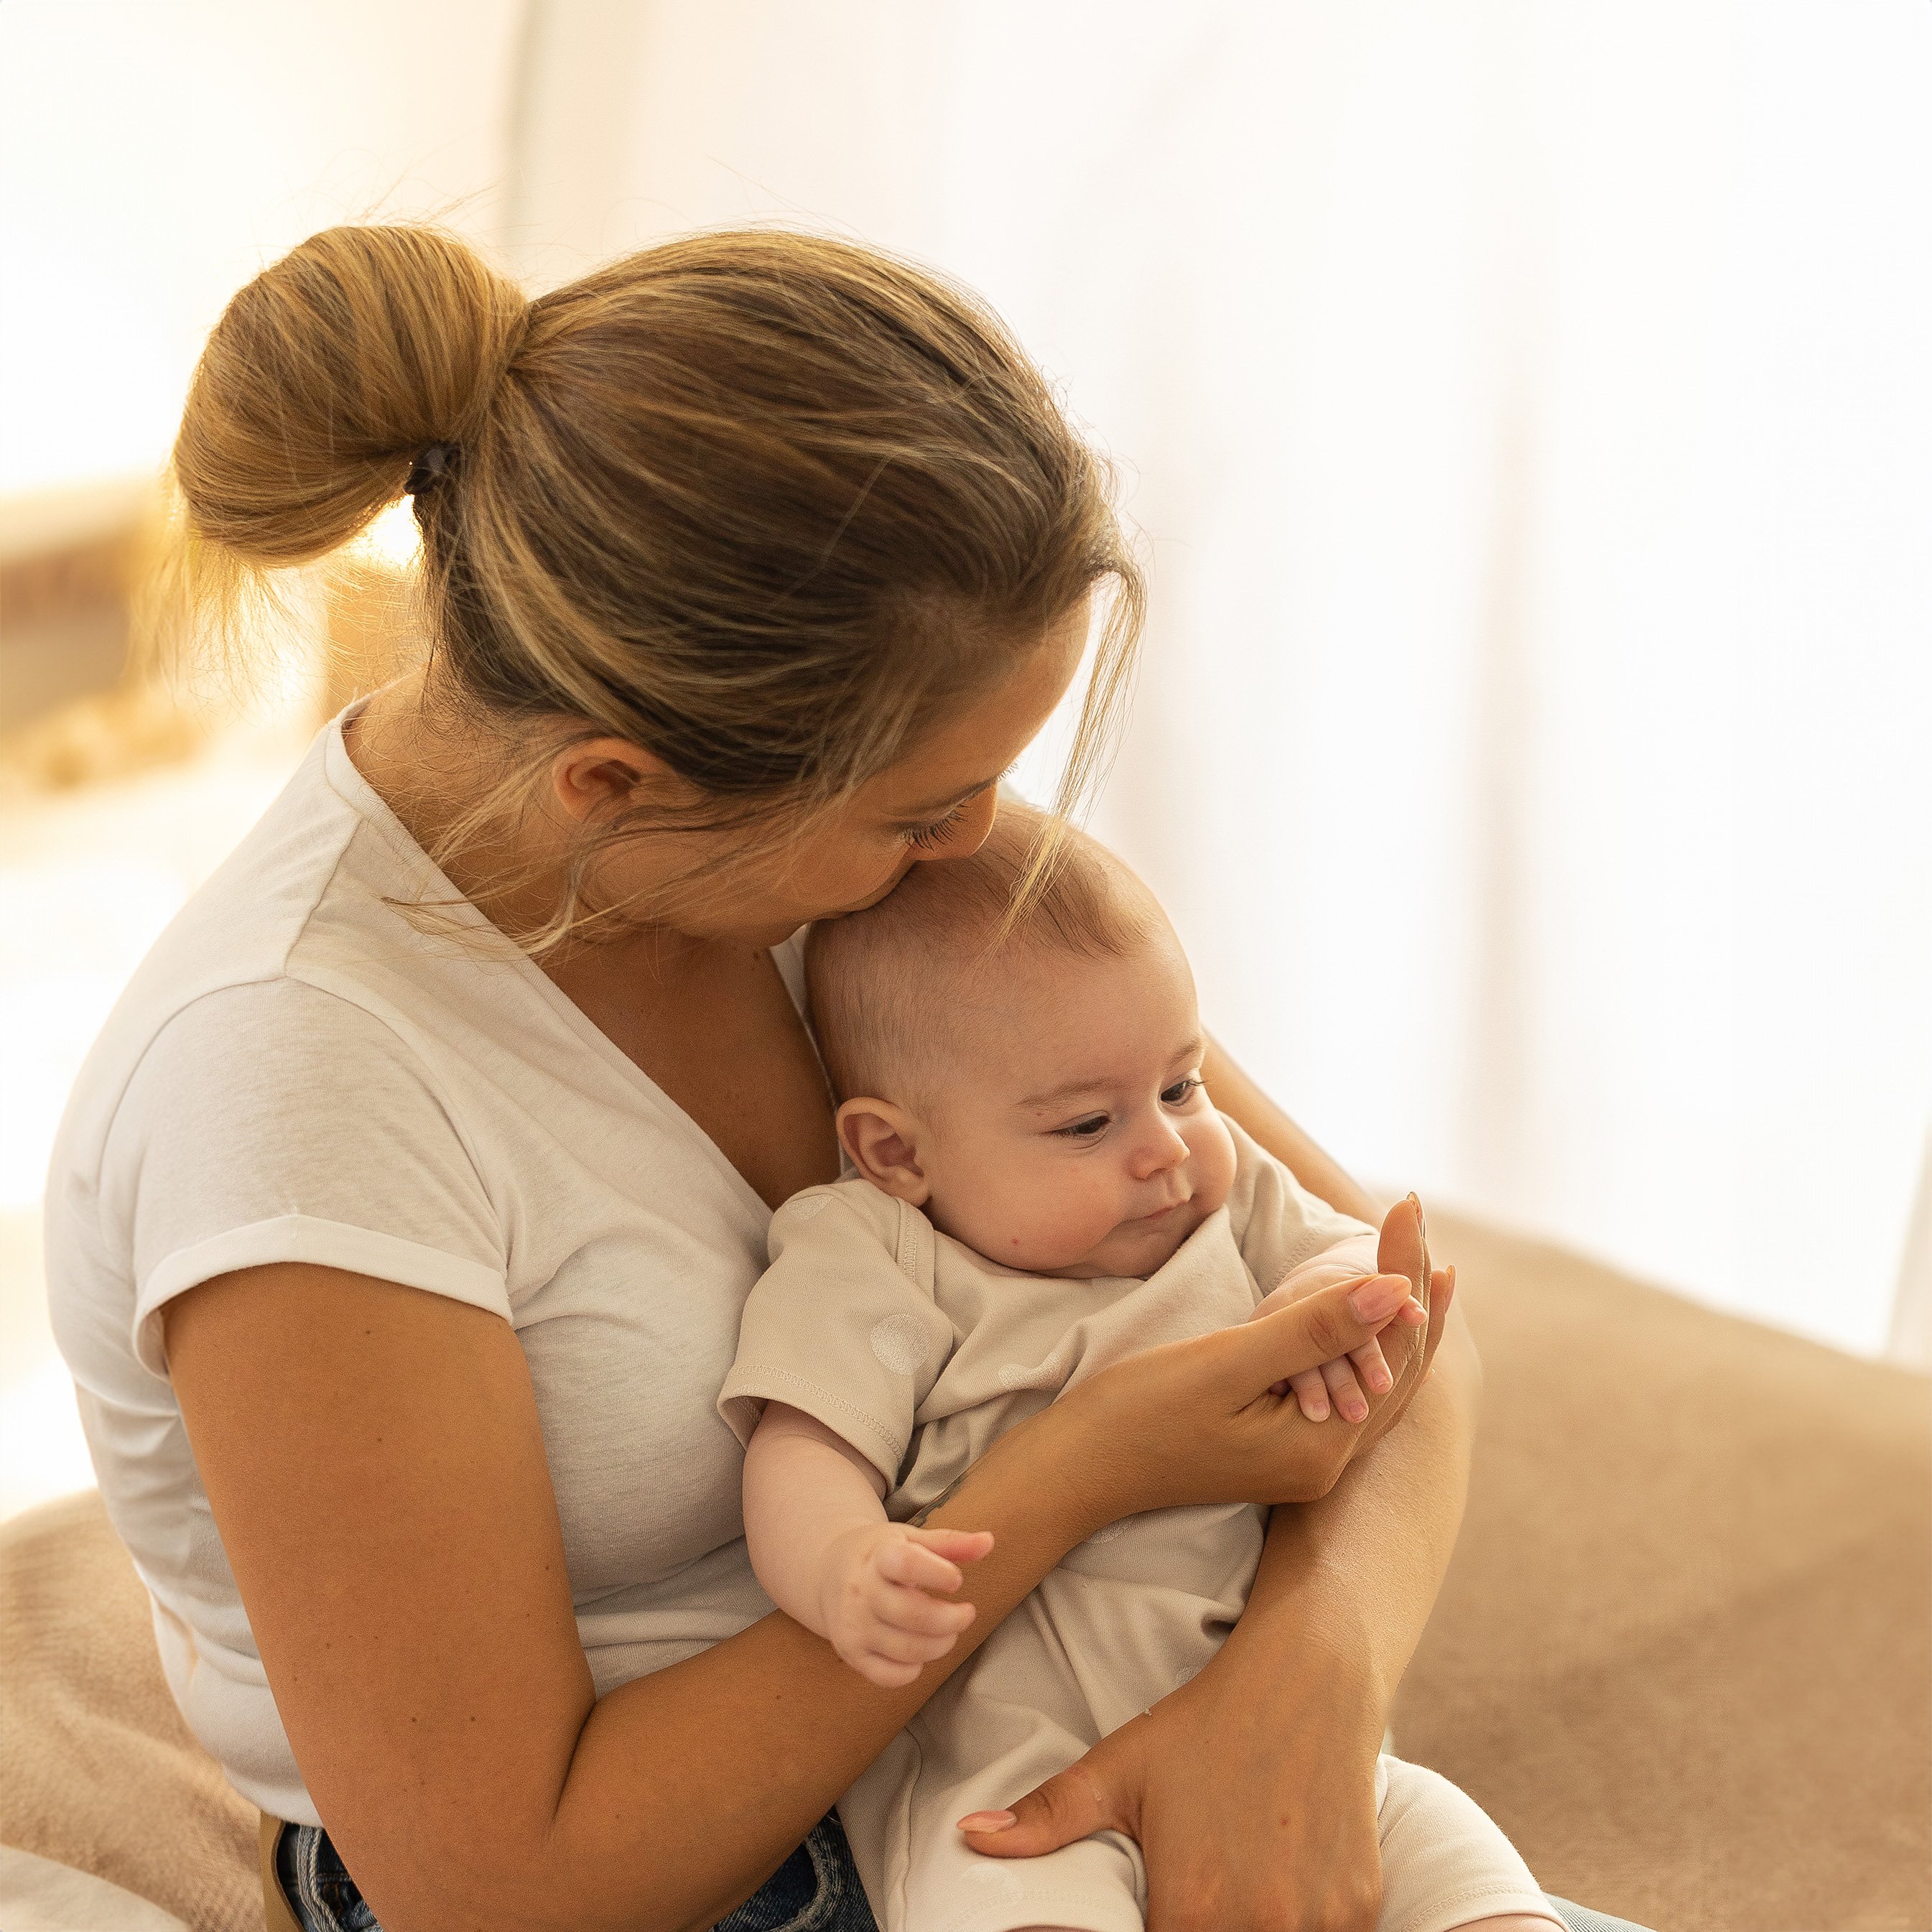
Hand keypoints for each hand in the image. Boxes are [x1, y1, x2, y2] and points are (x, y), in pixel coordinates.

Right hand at [816, 1521, 992, 1687]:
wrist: (827, 1573)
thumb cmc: (879, 1555)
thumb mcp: (910, 1539)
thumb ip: (951, 1543)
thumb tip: (989, 1542)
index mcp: (878, 1557)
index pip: (907, 1565)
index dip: (938, 1574)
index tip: (956, 1580)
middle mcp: (861, 1592)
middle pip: (914, 1615)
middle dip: (952, 1619)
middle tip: (966, 1613)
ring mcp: (854, 1626)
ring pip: (907, 1649)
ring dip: (940, 1644)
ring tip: (949, 1631)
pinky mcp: (852, 1653)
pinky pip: (889, 1675)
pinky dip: (914, 1669)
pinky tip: (921, 1651)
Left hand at [957, 1625, 1387, 1931]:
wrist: (1307, 1678)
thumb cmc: (1203, 1724)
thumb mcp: (1118, 1768)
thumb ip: (1046, 1817)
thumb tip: (969, 1838)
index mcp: (1192, 1910)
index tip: (1154, 1917)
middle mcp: (1261, 1927)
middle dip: (1198, 1931)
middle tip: (1197, 1897)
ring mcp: (1319, 1923)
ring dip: (1249, 1931)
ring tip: (1237, 1887)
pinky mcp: (1360, 1909)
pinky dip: (1300, 1925)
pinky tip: (1281, 1886)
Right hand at [1047, 1233, 1440, 1530]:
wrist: (1080, 1468)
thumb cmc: (1141, 1412)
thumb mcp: (1228, 1363)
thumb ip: (1314, 1329)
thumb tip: (1399, 1289)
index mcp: (1322, 1448)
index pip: (1393, 1347)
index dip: (1405, 1271)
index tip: (1407, 1204)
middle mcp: (1326, 1465)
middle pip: (1398, 1367)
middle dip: (1412, 1290)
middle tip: (1420, 1216)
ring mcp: (1304, 1463)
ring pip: (1377, 1382)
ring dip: (1397, 1319)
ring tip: (1422, 1263)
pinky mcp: (1280, 1452)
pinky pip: (1349, 1393)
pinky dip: (1368, 1348)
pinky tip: (1367, 1322)